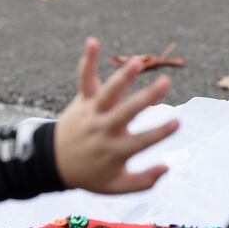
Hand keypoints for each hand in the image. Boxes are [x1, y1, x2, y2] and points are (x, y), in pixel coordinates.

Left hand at [53, 38, 179, 193]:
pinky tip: (93, 41)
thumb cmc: (90, 174)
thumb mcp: (115, 187)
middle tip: (166, 82)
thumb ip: (142, 182)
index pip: (140, 141)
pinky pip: (84, 79)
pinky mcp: (82, 100)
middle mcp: (103, 129)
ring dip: (122, 76)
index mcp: (114, 150)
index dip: (160, 132)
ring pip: (107, 93)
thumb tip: (168, 167)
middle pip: (126, 112)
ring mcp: (92, 112)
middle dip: (146, 97)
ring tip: (137, 61)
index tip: (178, 122)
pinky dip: (88, 60)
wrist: (51, 163)